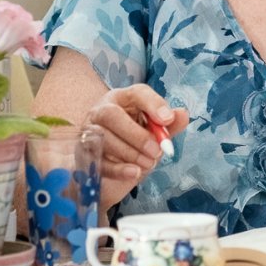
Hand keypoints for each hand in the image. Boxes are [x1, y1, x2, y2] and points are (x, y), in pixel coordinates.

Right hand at [84, 84, 188, 211]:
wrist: (112, 171)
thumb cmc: (134, 143)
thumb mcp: (153, 133)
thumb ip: (169, 125)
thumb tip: (183, 114)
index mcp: (123, 99)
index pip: (136, 93)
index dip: (153, 103)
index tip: (168, 119)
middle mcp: (102, 110)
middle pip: (112, 115)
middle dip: (137, 134)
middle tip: (157, 151)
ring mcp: (88, 131)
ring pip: (104, 138)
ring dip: (130, 153)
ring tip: (149, 163)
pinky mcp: (83, 154)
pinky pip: (98, 161)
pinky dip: (119, 168)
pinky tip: (134, 173)